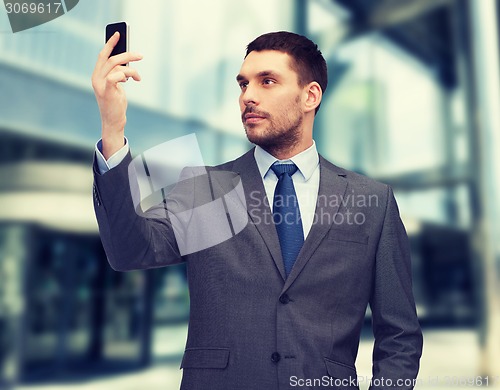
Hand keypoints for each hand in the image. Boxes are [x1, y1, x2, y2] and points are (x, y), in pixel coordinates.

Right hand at [91, 31, 142, 158]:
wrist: (113, 120)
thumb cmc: (116, 102)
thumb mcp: (117, 85)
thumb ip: (118, 73)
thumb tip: (128, 61)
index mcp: (97, 74)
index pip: (102, 55)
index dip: (110, 43)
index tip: (119, 34)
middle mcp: (96, 77)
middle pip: (112, 58)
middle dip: (127, 55)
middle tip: (140, 56)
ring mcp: (100, 84)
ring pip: (117, 67)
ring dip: (132, 70)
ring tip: (138, 77)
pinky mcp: (106, 91)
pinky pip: (116, 76)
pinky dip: (126, 75)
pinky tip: (132, 80)